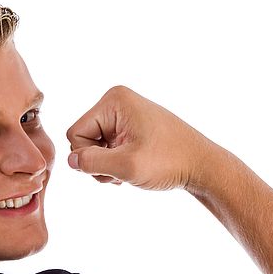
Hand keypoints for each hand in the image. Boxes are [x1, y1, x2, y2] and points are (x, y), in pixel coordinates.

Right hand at [65, 86, 213, 190]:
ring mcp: (125, 115)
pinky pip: (109, 147)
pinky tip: (134, 169)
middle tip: (122, 173)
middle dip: (98, 161)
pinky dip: (117, 163)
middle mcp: (118, 102)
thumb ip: (92, 162)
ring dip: (107, 166)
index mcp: (114, 101)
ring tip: (130, 172)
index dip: (88, 157)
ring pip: (95, 147)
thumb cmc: (170, 162)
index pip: (75, 133)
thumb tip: (70, 161)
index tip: (113, 167)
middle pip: (83, 139)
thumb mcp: (127, 166)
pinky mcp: (132, 128)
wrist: (202, 166)